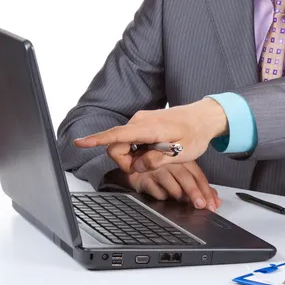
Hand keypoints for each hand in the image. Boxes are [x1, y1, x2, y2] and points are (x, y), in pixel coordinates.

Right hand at [74, 98, 227, 172]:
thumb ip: (156, 161)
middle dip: (127, 161)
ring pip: (124, 144)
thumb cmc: (195, 134)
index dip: (97, 140)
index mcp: (148, 127)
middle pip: (117, 145)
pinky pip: (131, 140)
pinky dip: (139, 150)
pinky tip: (156, 150)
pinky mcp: (142, 123)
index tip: (80, 143)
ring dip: (135, 156)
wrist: (204, 117)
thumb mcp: (181, 153)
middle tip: (149, 167)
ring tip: (160, 156)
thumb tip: (136, 166)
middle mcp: (140, 120)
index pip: (117, 135)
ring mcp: (140, 120)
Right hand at [126, 162, 221, 211]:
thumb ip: (200, 187)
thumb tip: (216, 200)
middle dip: (195, 194)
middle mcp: (171, 162)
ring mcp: (157, 169)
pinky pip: (158, 192)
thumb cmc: (162, 172)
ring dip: (178, 196)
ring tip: (179, 200)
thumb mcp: (182, 177)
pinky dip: (162, 197)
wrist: (136, 169)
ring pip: (172, 186)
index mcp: (183, 161)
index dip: (206, 191)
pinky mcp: (145, 178)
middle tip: (201, 206)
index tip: (212, 205)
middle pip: (186, 178)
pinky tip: (161, 195)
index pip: (198, 176)